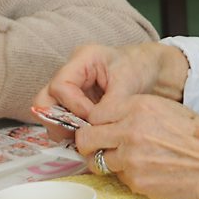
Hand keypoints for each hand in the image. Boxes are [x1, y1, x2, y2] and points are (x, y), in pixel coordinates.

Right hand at [32, 43, 188, 138]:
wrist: (154, 71)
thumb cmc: (141, 68)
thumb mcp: (129, 83)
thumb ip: (111, 105)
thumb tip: (94, 126)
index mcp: (82, 59)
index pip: (60, 86)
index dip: (73, 106)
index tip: (93, 118)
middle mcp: (71, 73)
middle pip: (44, 99)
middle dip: (56, 120)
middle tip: (76, 135)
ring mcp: (72, 89)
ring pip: (50, 113)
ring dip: (64, 129)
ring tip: (85, 139)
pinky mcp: (77, 103)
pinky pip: (64, 120)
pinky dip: (72, 131)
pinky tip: (88, 138)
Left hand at [76, 94, 198, 198]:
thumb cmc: (197, 134)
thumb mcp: (163, 107)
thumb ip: (132, 110)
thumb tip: (108, 118)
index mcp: (137, 107)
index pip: (95, 114)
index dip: (95, 122)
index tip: (98, 127)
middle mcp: (129, 131)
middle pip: (86, 139)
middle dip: (87, 143)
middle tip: (94, 146)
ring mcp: (131, 159)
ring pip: (99, 162)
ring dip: (108, 161)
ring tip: (128, 159)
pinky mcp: (137, 182)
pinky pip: (120, 178)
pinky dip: (128, 176)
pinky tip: (147, 170)